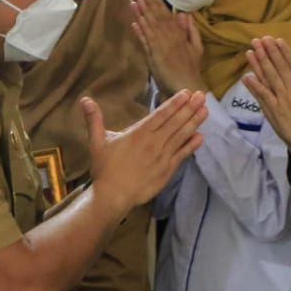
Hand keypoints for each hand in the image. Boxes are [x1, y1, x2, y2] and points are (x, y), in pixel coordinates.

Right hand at [86, 89, 206, 212]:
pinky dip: (192, 146)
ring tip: (205, 110)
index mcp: (138, 134)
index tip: (187, 93)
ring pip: (181, 136)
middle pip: (175, 122)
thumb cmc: (104, 169)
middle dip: (189, 108)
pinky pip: (182, 155)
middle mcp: (154, 143)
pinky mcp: (166, 170)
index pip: (161, 115)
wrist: (113, 196)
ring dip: (194, 122)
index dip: (175, 103)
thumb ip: (94, 119)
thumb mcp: (97, 142)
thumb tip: (85, 99)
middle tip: (202, 95)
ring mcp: (162, 157)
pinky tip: (201, 137)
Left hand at [131, 0, 204, 96]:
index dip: (158, 4)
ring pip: (150, 27)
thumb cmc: (191, 69)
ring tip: (135, 2)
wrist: (187, 86)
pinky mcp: (154, 57)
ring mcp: (161, 47)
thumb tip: (184, 14)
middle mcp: (170, 38)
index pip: (168, 16)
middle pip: (157, 18)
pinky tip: (135, 22)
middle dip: (148, 4)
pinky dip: (140, 31)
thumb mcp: (196, 47)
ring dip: (142, 14)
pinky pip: (146, 41)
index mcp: (180, 35)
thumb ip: (191, 30)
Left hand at [244, 36, 290, 157]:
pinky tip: (246, 76)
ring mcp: (281, 100)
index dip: (284, 51)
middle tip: (260, 39)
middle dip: (269, 52)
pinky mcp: (273, 112)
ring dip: (259, 63)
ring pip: (268, 78)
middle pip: (278, 67)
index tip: (276, 40)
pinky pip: (262, 96)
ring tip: (251, 51)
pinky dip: (254, 86)